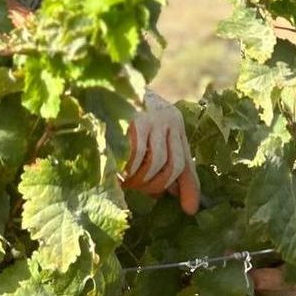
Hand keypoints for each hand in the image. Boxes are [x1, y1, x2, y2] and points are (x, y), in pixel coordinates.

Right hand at [122, 90, 200, 213]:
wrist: (106, 85)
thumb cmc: (127, 115)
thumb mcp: (150, 135)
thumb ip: (165, 161)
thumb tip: (177, 197)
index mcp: (175, 123)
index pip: (186, 161)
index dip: (188, 188)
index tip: (189, 211)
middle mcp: (169, 119)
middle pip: (173, 165)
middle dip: (158, 185)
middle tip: (141, 190)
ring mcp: (153, 118)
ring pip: (156, 162)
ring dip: (143, 179)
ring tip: (129, 182)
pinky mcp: (135, 119)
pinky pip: (138, 154)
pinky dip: (131, 169)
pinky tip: (121, 172)